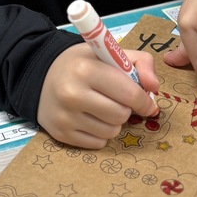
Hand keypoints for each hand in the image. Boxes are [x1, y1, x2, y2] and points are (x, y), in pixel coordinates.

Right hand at [37, 44, 159, 148]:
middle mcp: (72, 94)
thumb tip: (154, 88)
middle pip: (121, 115)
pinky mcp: (61, 134)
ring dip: (114, 122)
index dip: (144, 100)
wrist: (42, 76)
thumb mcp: (109, 54)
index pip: (129, 94)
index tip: (147, 102)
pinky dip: (101, 133)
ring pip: (112, 132)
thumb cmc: (82, 64)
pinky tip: (91, 118)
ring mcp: (65, 116)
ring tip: (103, 108)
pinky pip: (98, 143)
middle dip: (127, 109)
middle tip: (119, 101)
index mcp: (86, 69)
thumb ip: (140, 63)